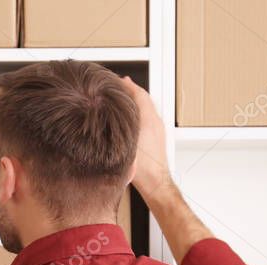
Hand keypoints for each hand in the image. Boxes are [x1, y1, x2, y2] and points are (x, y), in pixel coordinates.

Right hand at [121, 77, 173, 196]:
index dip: (127, 85)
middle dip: (131, 91)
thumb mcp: (125, 146)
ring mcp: (158, 129)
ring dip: (135, 101)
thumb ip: (118, 129)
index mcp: (148, 120)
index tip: (117, 80)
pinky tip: (129, 119)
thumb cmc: (142, 169)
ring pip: (146, 108)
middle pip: (144, 98)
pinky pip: (148, 118)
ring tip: (122, 99)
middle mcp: (155, 122)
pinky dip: (139, 112)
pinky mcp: (158, 137)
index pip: (139, 94)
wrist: (155, 182)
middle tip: (118, 86)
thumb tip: (108, 115)